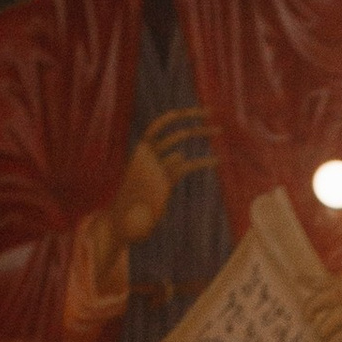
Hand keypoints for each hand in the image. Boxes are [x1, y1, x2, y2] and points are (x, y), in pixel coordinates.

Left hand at [97, 106, 213, 260]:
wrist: (122, 227)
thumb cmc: (128, 220)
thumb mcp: (141, 200)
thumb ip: (156, 185)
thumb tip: (180, 160)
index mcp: (141, 158)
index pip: (159, 128)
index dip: (175, 118)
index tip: (195, 114)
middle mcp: (150, 158)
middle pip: (173, 132)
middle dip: (192, 121)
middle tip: (212, 113)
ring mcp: (158, 168)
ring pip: (181, 145)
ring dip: (199, 136)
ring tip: (219, 132)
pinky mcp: (166, 180)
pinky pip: (185, 165)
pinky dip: (200, 162)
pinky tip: (216, 161)